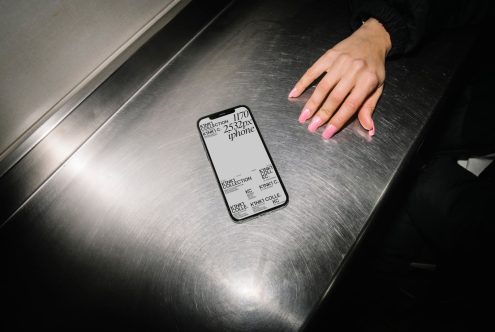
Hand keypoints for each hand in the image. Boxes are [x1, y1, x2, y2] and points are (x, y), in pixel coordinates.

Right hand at [289, 18, 390, 138]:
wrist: (371, 39)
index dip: (338, 120)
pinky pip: (313, 70)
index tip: (327, 133)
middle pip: (335, 97)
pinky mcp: (329, 55)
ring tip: (303, 116)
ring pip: (323, 86)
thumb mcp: (378, 86)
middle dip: (322, 114)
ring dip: (312, 103)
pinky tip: (294, 93)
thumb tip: (368, 128)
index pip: (350, 105)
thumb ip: (369, 107)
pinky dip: (302, 82)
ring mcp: (340, 62)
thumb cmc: (374, 66)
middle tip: (312, 127)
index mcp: (367, 80)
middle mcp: (353, 71)